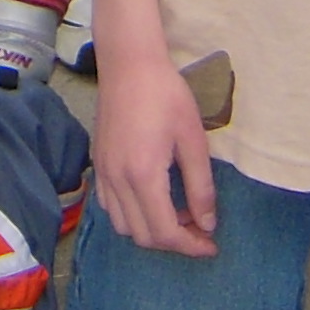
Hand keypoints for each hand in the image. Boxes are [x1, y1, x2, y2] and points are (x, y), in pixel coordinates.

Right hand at [89, 54, 222, 257]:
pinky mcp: (97, 163)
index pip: (165, 232)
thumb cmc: (166, 95)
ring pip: (123, 226)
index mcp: (143, 175)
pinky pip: (110, 206)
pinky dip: (131, 215)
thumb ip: (201, 187)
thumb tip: (207, 224)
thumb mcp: (193, 139)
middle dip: (174, 241)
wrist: (129, 63)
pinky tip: (151, 198)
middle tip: (199, 227)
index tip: (211, 245)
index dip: (191, 246)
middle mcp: (117, 180)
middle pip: (143, 236)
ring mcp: (103, 172)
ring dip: (151, 230)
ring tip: (177, 212)